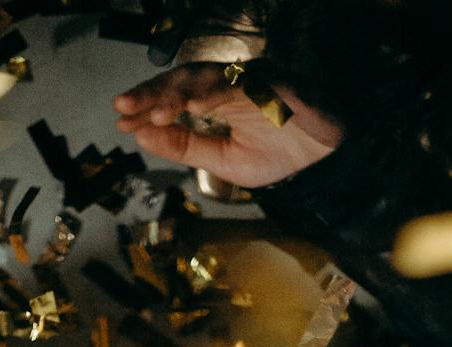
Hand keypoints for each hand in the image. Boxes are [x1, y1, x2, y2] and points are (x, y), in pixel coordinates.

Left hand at [113, 63, 342, 188]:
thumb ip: (187, 148)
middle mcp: (231, 82)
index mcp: (218, 98)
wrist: (329, 152)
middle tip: (123, 108)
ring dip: (174, 94)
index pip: (175, 99)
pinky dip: (211, 95)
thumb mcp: (226, 161)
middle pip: (182, 81)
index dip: (148, 108)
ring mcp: (250, 79)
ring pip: (203, 79)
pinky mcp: (270, 83)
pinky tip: (190, 109)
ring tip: (150, 113)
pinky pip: (236, 85)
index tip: (122, 120)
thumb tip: (144, 138)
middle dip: (151, 95)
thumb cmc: (284, 152)